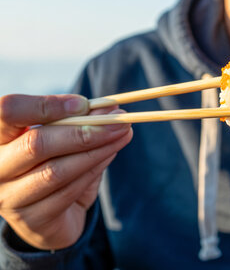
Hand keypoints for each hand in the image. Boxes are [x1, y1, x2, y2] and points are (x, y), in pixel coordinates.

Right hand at [0, 94, 132, 249]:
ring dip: (96, 150)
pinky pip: (68, 191)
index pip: (9, 112)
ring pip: (56, 171)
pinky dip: (94, 169)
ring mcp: (9, 197)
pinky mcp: (31, 219)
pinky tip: (110, 154)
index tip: (83, 104)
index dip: (46, 106)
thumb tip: (111, 108)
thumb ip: (82, 121)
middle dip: (83, 131)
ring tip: (123, 134)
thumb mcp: (65, 137)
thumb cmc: (55, 164)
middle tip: (119, 120)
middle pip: (36, 144)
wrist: (53, 216)